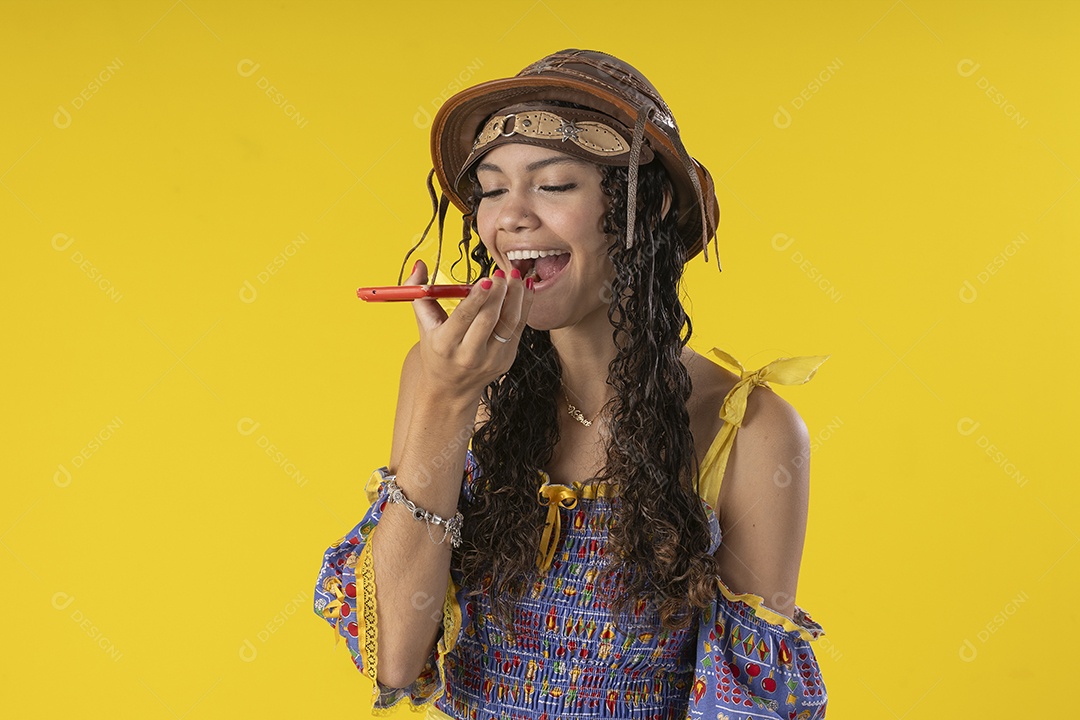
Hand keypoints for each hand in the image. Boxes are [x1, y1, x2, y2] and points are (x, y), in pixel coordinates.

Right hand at [406, 260, 534, 400]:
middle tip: (501, 272)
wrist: (451, 387)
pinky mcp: (507, 359)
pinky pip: (519, 328)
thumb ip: (419, 292)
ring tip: (516, 276)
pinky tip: (525, 288)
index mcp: (445, 345)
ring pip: (509, 323)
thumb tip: (419, 263)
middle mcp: (469, 355)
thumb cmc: (436, 349)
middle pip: (489, 319)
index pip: (463, 318)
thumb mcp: (424, 324)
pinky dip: (524, 305)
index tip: (486, 279)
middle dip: (498, 293)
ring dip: (516, 296)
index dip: (476, 298)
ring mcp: (491, 359)